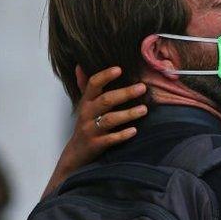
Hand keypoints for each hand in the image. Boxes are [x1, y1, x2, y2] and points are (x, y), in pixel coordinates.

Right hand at [44, 66, 146, 196]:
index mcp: (86, 102)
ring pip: (109, 120)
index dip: (105, 76)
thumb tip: (80, 66)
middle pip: (106, 100)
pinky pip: (110, 139)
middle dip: (125, 94)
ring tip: (144, 109)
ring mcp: (91, 130)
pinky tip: (134, 131)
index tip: (119, 69)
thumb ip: (84, 86)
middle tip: (142, 88)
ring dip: (128, 114)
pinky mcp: (96, 144)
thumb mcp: (83, 105)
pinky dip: (122, 135)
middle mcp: (87, 114)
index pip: (93, 84)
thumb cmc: (85, 124)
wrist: (76, 153)